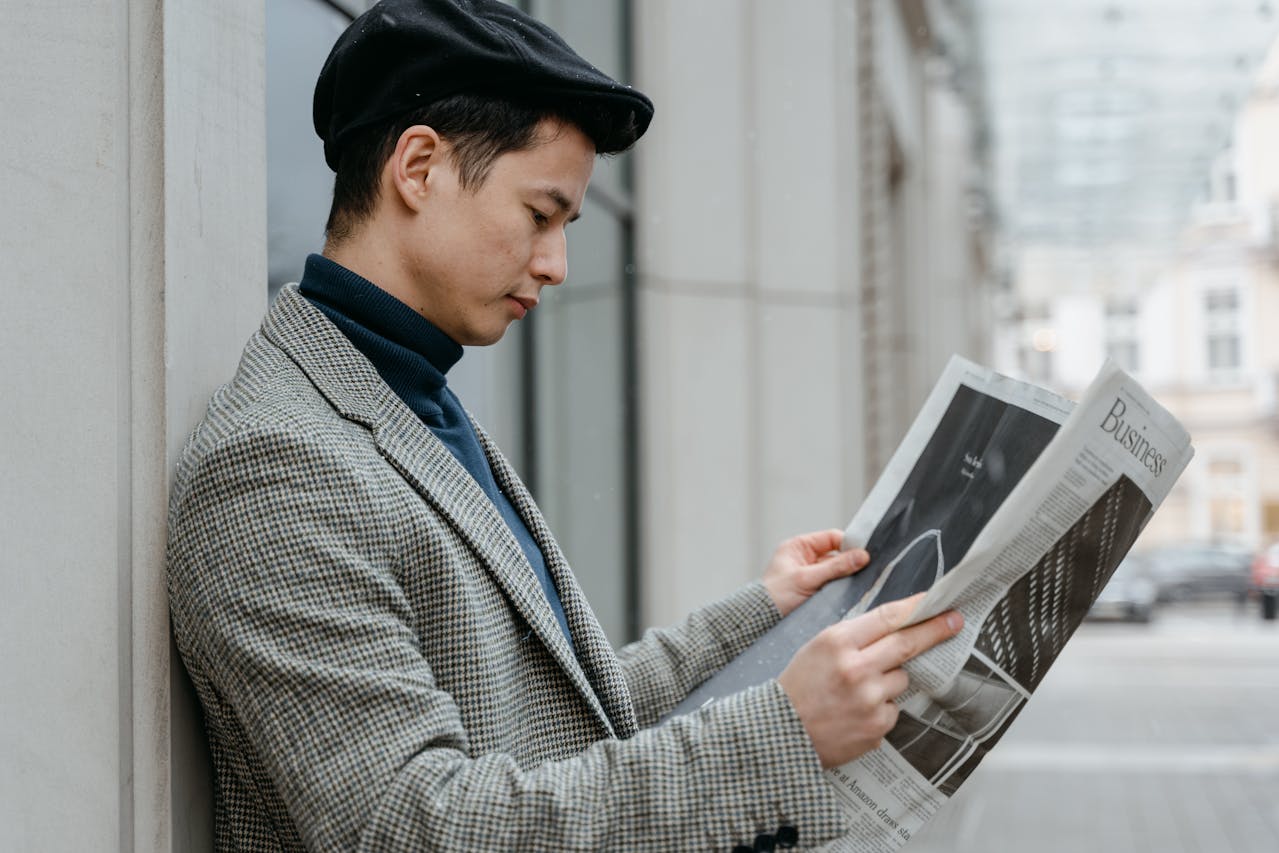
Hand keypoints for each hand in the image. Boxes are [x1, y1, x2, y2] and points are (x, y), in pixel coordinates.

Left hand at [762, 529, 869, 616]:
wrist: (760, 623)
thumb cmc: (775, 597)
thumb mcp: (806, 579)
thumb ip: (835, 567)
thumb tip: (862, 556)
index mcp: (798, 547)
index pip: (832, 538)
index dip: (849, 544)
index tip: (865, 555)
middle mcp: (806, 559)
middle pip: (837, 556)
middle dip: (850, 564)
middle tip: (866, 571)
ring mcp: (812, 576)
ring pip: (838, 572)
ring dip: (846, 579)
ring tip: (858, 585)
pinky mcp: (815, 592)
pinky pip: (835, 587)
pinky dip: (842, 590)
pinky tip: (850, 595)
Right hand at [777, 593, 962, 767]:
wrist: (782, 731)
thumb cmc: (798, 685)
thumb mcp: (817, 646)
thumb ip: (853, 635)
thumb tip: (895, 626)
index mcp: (838, 642)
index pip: (888, 617)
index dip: (916, 608)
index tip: (936, 603)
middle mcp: (857, 669)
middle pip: (907, 644)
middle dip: (935, 630)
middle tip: (954, 622)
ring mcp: (869, 700)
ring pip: (900, 679)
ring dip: (888, 680)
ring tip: (857, 690)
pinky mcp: (877, 727)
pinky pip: (892, 709)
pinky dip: (880, 708)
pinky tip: (855, 712)